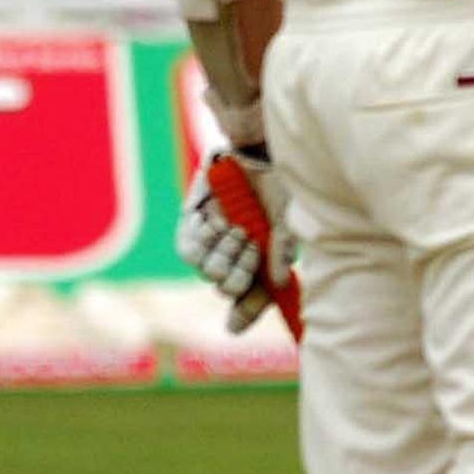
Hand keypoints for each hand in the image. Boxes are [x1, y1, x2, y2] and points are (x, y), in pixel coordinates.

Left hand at [176, 149, 298, 334]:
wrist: (253, 147)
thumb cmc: (276, 182)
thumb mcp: (286, 219)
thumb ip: (281, 250)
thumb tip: (278, 284)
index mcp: (262, 259)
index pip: (252, 296)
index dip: (244, 314)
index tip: (233, 327)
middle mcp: (236, 254)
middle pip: (228, 288)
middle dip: (240, 271)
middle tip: (250, 243)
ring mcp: (212, 242)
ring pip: (207, 272)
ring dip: (224, 254)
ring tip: (236, 229)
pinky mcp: (190, 227)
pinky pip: (188, 251)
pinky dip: (202, 241)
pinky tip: (214, 222)